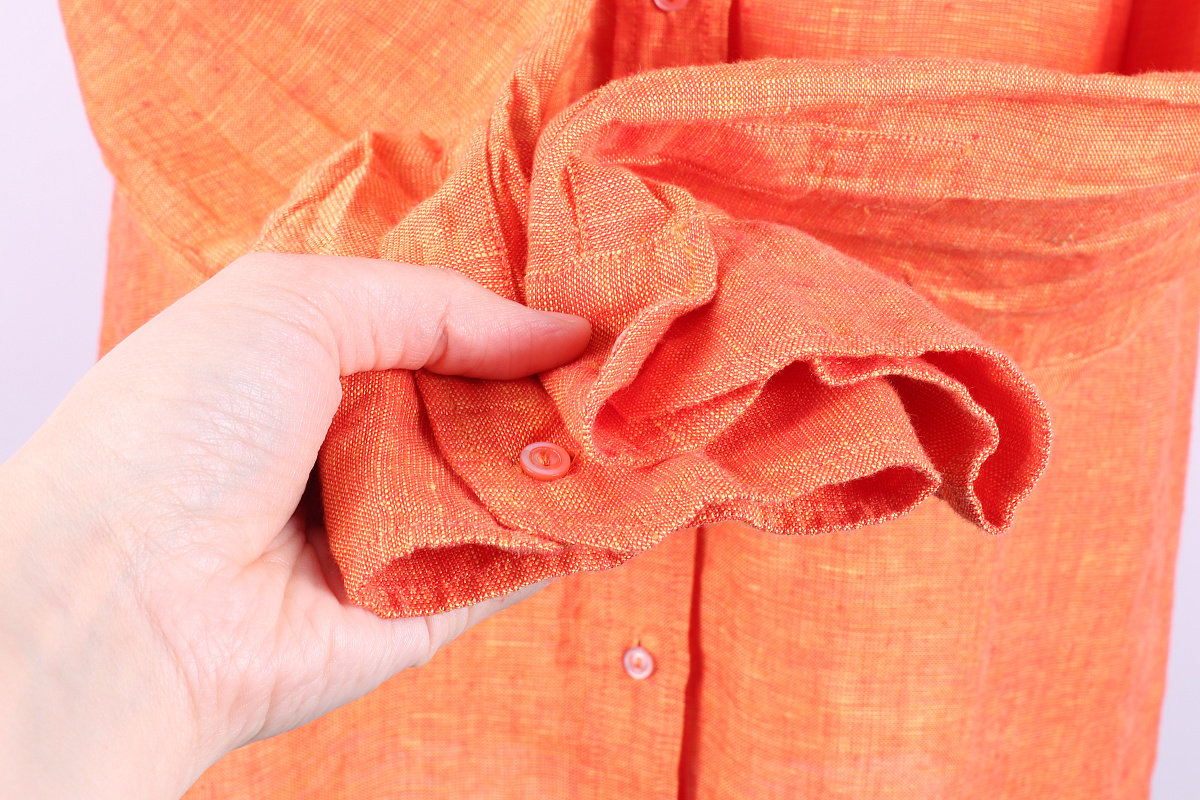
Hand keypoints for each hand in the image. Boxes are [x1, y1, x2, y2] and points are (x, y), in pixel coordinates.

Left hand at [0, 253, 590, 798]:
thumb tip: (556, 330)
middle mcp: (364, 442)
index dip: (515, 309)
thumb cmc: (184, 425)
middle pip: (488, 400)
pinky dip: (577, 527)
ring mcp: (401, 524)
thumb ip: (434, 306)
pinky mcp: (431, 601)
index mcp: (322, 363)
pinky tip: (638, 484)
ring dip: (578, 447)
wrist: (123, 600)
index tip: (597, 288)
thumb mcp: (294, 303)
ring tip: (656, 405)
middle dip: (559, 377)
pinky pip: (519, 559)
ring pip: (515, 477)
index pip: (442, 325)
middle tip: (645, 349)